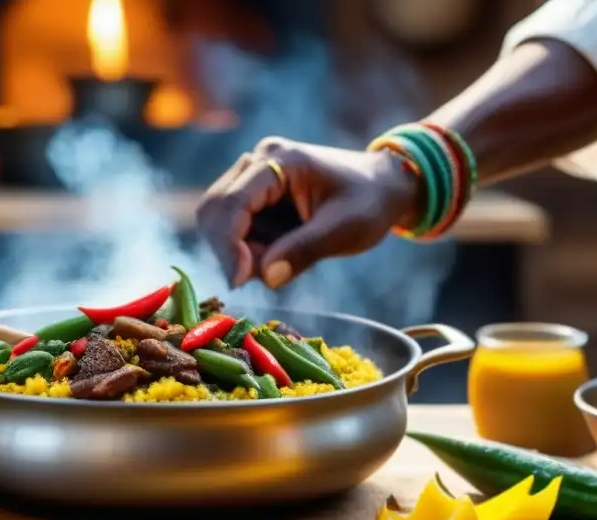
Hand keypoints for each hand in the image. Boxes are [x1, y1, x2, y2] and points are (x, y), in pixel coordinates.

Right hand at [196, 137, 419, 288]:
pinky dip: (245, 250)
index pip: (231, 203)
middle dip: (229, 250)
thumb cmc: (370, 203)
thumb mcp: (345, 229)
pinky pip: (231, 227)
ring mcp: (251, 176)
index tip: (239, 281)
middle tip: (264, 275)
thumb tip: (266, 278)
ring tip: (276, 264)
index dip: (228, 245)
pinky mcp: (253, 194)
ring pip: (217, 221)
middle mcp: (256, 161)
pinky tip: (275, 255)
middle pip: (213, 210)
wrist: (383, 186)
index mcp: (278, 160)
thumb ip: (305, 250)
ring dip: (237, 252)